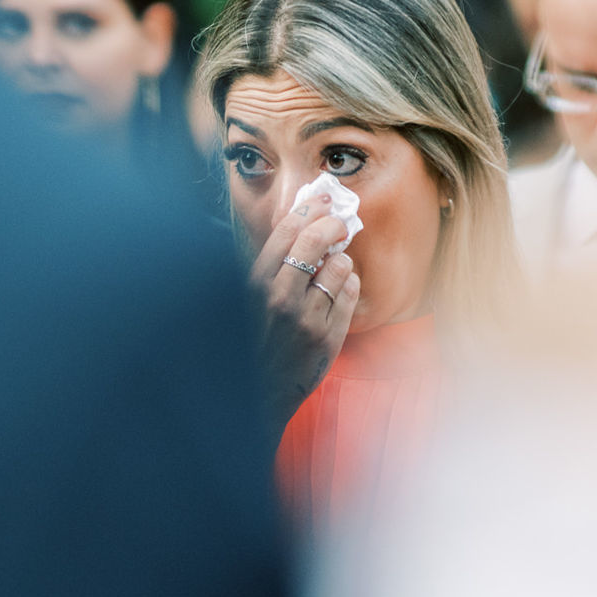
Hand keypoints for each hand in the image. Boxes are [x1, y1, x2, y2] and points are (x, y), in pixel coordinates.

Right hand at [249, 195, 361, 429]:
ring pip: (339, 266)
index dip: (308, 209)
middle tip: (340, 221)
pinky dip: (349, 285)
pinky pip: (350, 294)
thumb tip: (301, 226)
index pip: (286, 232)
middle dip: (332, 224)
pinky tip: (340, 287)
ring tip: (334, 265)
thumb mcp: (247, 300)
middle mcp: (279, 299)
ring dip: (340, 259)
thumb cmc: (250, 342)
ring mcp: (306, 320)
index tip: (322, 199)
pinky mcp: (328, 338)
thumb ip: (270, 266)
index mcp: (254, 285)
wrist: (256, 397)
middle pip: (315, 242)